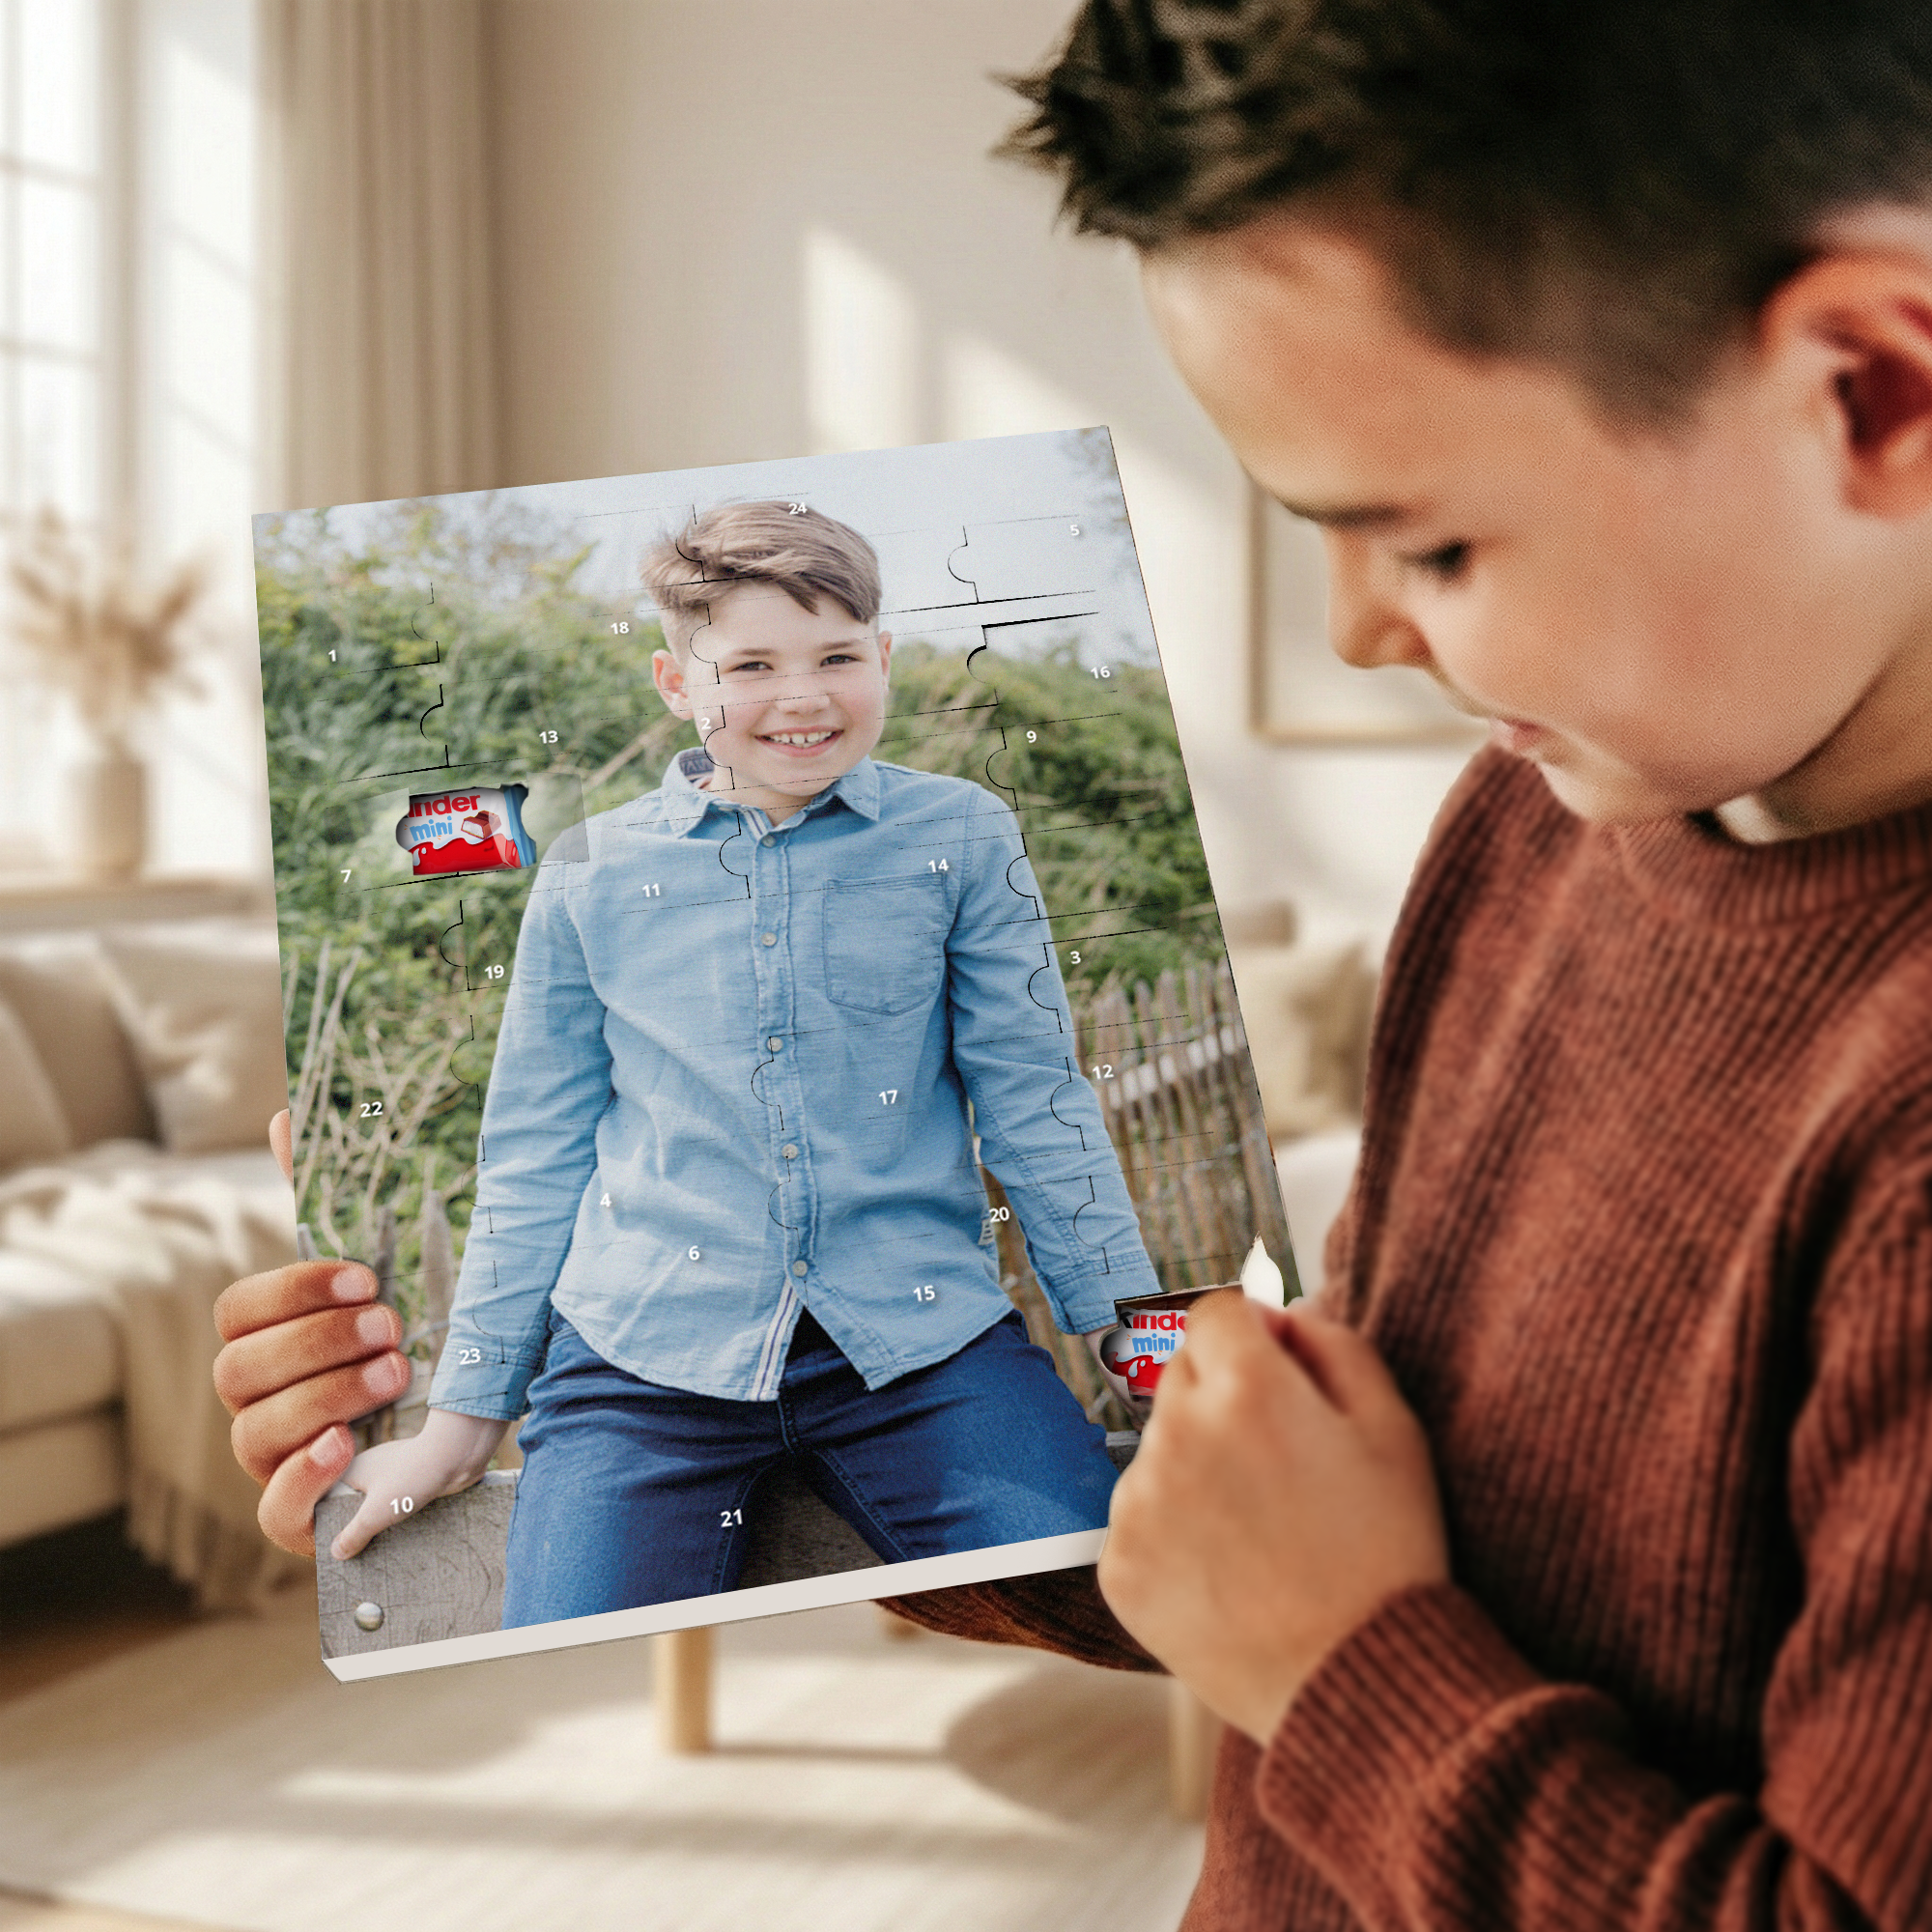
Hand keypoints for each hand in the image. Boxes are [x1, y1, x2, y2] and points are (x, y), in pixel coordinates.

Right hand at [211, 1110, 413, 1554]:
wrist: (467, 1440)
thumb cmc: (418, 1344)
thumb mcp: (391, 1275)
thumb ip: (337, 1202)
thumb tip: (289, 1114)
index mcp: (271, 1342)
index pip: (239, 1310)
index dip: (294, 1291)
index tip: (368, 1276)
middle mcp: (260, 1403)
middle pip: (237, 1371)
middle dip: (316, 1344)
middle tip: (392, 1326)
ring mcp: (276, 1464)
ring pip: (253, 1434)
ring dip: (325, 1396)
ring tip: (396, 1373)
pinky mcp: (303, 1522)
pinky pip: (275, 1513)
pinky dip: (306, 1477)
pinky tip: (348, 1447)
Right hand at [329, 1407, 507, 1558]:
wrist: (458, 1454)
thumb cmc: (412, 1477)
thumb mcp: (375, 1514)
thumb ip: (353, 1534)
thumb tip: (336, 1552)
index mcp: (354, 1471)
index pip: (332, 1500)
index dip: (332, 1523)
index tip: (334, 1548)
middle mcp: (374, 1468)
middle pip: (358, 1504)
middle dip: (361, 1527)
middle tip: (358, 1556)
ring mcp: (398, 1472)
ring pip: (384, 1504)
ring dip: (385, 1523)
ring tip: (381, 1552)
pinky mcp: (419, 1478)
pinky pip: (405, 1502)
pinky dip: (404, 1517)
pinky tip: (406, 1536)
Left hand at [1096, 1291, 1449, 1745]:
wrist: (1356, 1686)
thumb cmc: (1388, 1553)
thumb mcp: (1394, 1428)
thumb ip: (1333, 1341)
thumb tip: (1280, 1310)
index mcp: (1247, 1389)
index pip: (1217, 1312)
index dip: (1255, 1337)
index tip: (1283, 1377)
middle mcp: (1177, 1434)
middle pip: (1185, 1375)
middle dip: (1225, 1399)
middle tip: (1285, 1468)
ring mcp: (1137, 1503)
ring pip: (1160, 1447)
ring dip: (1197, 1465)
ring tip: (1263, 1530)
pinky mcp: (1118, 1564)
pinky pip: (1140, 1517)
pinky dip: (1175, 1531)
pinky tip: (1232, 1569)